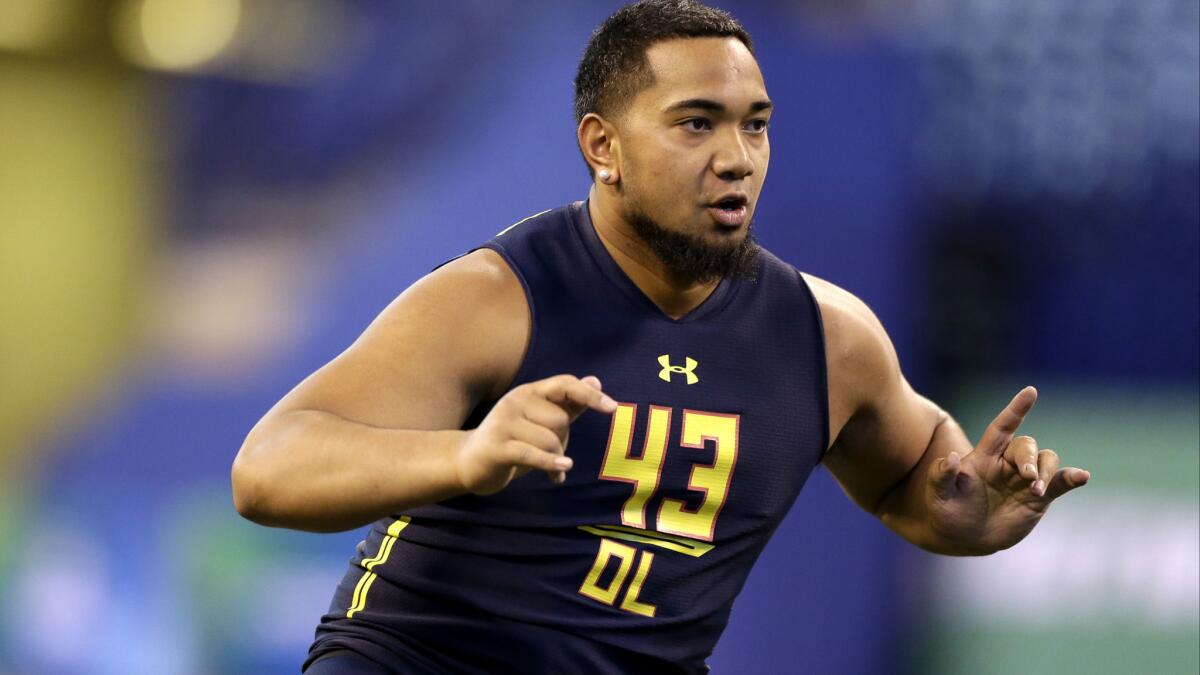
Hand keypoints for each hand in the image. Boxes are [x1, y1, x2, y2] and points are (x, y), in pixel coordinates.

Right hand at [455, 374, 617, 494]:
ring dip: (555, 458)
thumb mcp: (540, 420)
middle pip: (560, 419)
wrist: (468, 461)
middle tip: (552, 452)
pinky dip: (550, 465)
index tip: (612, 408)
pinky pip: (533, 454)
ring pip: (550, 440)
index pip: (564, 384)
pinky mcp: (497, 446)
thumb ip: (568, 404)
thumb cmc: (513, 440)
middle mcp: (515, 401)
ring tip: (549, 466)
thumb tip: (596, 380)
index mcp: (529, 392)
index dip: (589, 395)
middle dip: (563, 440)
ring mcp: (503, 422)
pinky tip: (559, 475)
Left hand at [926, 387, 1091, 552]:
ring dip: (1046, 471)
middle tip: (1027, 477)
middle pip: (1026, 446)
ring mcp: (1024, 480)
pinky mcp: (1039, 498)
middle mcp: (1007, 463)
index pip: (1002, 427)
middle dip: (1029, 458)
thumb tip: (948, 457)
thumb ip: (940, 475)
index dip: (1016, 410)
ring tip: (1035, 491)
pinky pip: (1060, 483)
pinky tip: (1082, 477)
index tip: (1031, 391)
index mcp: (984, 456)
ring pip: (1046, 460)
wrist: (962, 537)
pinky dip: (1072, 478)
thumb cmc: (946, 510)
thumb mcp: (937, 494)